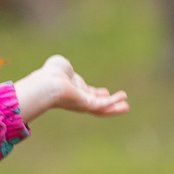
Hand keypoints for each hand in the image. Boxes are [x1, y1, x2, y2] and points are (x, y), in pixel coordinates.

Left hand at [13, 55, 128, 122]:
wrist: (47, 83)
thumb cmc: (50, 73)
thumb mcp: (60, 65)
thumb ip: (64, 66)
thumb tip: (64, 65)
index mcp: (72, 88)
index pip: (87, 93)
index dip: (97, 93)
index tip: (105, 91)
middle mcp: (78, 97)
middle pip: (96, 103)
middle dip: (109, 104)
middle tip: (122, 105)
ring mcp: (82, 103)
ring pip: (101, 108)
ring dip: (115, 107)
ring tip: (126, 107)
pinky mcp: (87, 105)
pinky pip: (103, 105)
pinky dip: (113, 102)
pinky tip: (123, 98)